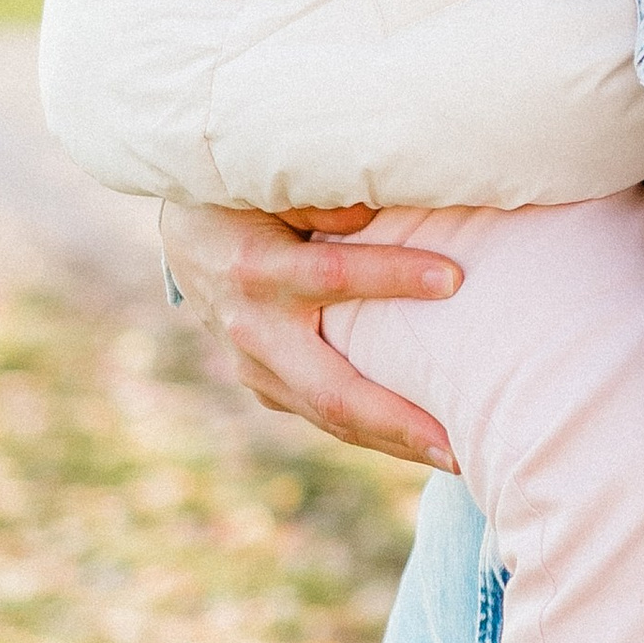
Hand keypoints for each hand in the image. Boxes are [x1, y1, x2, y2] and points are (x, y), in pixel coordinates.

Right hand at [159, 199, 463, 467]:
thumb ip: (321, 197)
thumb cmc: (243, 197)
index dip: (394, 276)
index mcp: (257, 269)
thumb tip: (373, 213)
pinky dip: (369, 431)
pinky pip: (321, 414)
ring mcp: (254, 367)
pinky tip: (417, 442)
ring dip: (392, 441)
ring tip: (456, 459)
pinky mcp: (262, 384)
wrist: (186, 236)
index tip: (455, 279)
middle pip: (332, 388)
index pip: (336, 275)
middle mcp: (254, 329)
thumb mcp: (273, 184)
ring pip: (328, 416)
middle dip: (398, 420)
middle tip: (457, 446)